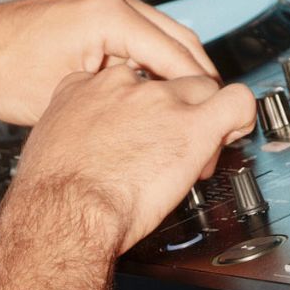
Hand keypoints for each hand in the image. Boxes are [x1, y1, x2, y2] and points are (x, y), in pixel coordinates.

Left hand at [0, 0, 219, 127]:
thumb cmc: (1, 74)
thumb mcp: (70, 95)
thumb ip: (123, 98)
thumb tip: (163, 115)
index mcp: (108, 13)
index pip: (176, 54)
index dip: (202, 92)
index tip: (218, 120)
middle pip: (179, 38)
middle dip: (199, 79)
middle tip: (216, 118)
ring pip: (161, 35)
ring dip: (179, 69)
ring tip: (193, 110)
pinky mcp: (91, 9)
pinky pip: (138, 34)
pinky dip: (154, 60)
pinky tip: (157, 92)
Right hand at [7, 63, 256, 253]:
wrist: (63, 213)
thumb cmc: (51, 194)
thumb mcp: (48, 145)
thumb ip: (72, 132)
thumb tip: (84, 145)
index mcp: (85, 86)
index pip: (126, 77)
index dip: (140, 104)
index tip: (143, 127)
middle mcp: (124, 85)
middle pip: (166, 80)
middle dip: (176, 110)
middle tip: (174, 146)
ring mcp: (160, 100)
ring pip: (201, 87)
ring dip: (205, 116)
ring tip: (200, 148)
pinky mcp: (191, 123)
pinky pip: (235, 100)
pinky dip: (241, 114)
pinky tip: (234, 131)